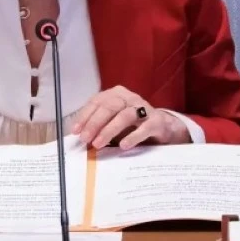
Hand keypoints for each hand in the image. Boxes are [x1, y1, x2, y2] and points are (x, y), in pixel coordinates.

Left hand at [72, 86, 189, 149]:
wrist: (163, 128)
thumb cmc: (132, 126)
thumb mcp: (113, 124)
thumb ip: (98, 128)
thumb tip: (79, 139)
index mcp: (115, 95)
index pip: (97, 102)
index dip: (85, 116)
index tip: (75, 131)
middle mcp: (129, 98)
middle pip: (109, 107)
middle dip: (95, 123)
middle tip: (85, 139)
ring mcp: (144, 108)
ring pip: (125, 116)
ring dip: (109, 130)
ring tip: (98, 144)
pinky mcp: (157, 121)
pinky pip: (145, 127)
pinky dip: (133, 136)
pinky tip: (123, 145)